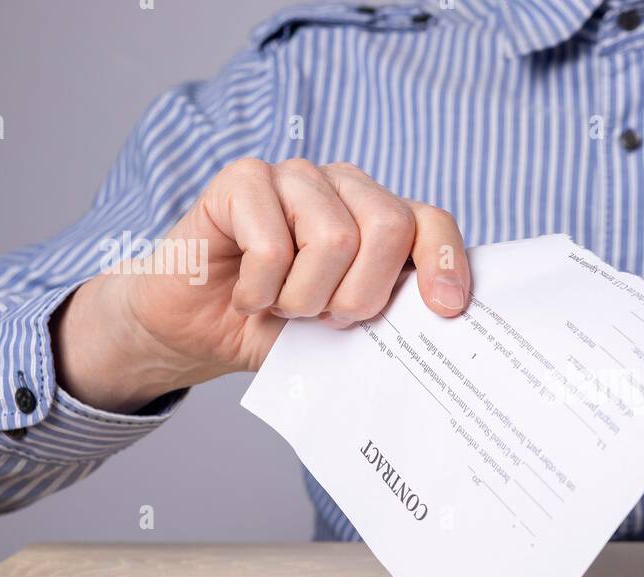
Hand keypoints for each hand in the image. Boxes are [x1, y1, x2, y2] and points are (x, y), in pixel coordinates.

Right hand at [53, 159, 470, 412]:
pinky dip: (260, 291)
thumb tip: (439, 324)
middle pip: (388, 227)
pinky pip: (273, 246)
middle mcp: (345, 186)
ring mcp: (295, 175)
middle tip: (326, 318)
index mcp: (380, 219)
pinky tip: (246, 294)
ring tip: (281, 305)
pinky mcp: (244, 178)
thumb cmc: (278, 328)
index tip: (446, 309)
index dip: (444, 261)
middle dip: (361, 294)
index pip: (431, 223)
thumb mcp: (345, 333)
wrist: (197, 330)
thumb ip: (389, 318)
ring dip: (303, 297)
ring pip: (333, 238)